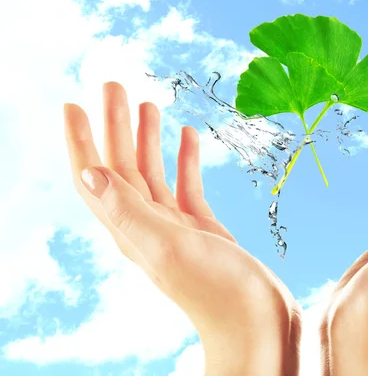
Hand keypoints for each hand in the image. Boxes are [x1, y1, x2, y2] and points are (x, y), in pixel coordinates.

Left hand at [64, 82, 300, 375]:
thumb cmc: (215, 290)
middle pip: (123, 167)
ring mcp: (175, 226)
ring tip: (149, 103)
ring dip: (148, 138)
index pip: (95, 177)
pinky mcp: (201, 227)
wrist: (257, 320)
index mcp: (131, 229)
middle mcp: (146, 226)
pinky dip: (185, 159)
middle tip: (113, 85)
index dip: (80, 141)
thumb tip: (87, 172)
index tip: (73, 104)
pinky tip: (189, 137)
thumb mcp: (168, 245)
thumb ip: (128, 210)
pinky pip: (186, 186)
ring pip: (153, 173)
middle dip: (115, 125)